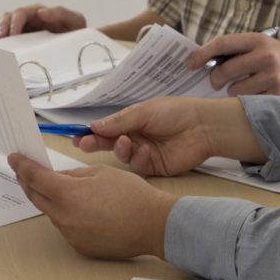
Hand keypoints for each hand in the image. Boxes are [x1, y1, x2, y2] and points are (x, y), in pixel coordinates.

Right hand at [0, 3, 85, 39]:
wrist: (76, 44)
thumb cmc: (75, 30)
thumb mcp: (73, 20)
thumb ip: (59, 13)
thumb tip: (41, 12)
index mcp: (38, 11)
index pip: (20, 13)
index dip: (14, 23)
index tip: (13, 35)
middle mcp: (27, 17)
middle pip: (6, 17)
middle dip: (1, 27)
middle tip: (0, 40)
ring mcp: (21, 26)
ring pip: (0, 22)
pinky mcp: (18, 36)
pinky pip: (0, 30)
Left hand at [8, 153, 176, 258]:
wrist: (153, 224)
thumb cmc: (132, 195)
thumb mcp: (101, 172)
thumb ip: (74, 174)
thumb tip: (59, 177)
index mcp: (67, 194)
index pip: (35, 178)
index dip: (22, 166)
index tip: (14, 159)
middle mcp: (63, 217)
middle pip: (36, 197)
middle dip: (29, 182)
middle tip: (27, 171)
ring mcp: (69, 234)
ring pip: (52, 212)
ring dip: (52, 199)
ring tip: (64, 188)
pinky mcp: (78, 245)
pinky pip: (66, 226)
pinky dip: (68, 215)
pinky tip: (84, 209)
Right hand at [73, 98, 219, 175]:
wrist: (203, 127)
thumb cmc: (176, 112)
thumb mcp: (145, 112)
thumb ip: (119, 122)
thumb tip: (93, 126)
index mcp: (132, 121)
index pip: (106, 128)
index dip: (91, 132)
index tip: (76, 136)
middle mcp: (135, 137)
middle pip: (109, 144)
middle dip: (96, 144)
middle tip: (84, 144)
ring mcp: (144, 153)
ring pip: (121, 156)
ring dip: (121, 150)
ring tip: (126, 141)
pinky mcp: (153, 167)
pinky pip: (137, 167)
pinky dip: (139, 159)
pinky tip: (147, 151)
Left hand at [187, 32, 279, 95]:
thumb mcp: (269, 47)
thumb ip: (243, 52)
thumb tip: (208, 61)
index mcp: (260, 40)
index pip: (223, 43)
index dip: (202, 53)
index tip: (190, 63)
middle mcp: (266, 56)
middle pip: (224, 71)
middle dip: (215, 79)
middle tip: (216, 83)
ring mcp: (272, 78)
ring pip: (235, 91)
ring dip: (235, 94)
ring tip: (247, 90)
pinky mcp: (278, 97)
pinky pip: (250, 104)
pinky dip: (250, 104)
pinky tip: (260, 99)